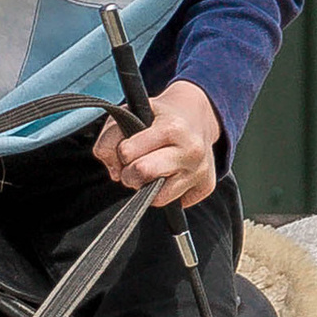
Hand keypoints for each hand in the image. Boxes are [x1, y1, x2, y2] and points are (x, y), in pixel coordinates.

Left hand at [93, 80, 220, 207]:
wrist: (198, 115)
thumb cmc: (159, 116)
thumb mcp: (130, 113)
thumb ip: (110, 138)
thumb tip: (115, 173)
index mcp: (172, 128)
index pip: (127, 153)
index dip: (122, 152)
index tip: (128, 148)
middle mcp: (191, 150)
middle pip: (143, 175)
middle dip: (130, 174)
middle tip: (134, 167)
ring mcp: (201, 170)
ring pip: (158, 198)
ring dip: (148, 187)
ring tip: (153, 170)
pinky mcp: (206, 186)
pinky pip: (175, 203)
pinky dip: (167, 192)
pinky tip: (171, 175)